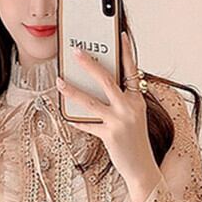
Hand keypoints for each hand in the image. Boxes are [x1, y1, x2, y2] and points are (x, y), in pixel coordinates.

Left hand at [56, 32, 157, 188]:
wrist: (142, 167)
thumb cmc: (135, 140)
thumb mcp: (133, 116)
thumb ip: (120, 100)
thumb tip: (97, 87)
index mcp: (137, 99)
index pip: (131, 69)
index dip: (126, 51)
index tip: (120, 34)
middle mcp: (129, 107)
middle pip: (107, 80)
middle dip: (89, 64)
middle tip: (75, 51)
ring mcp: (119, 121)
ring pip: (91, 101)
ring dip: (72, 90)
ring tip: (59, 81)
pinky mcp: (109, 135)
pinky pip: (87, 124)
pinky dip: (76, 120)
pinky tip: (65, 115)